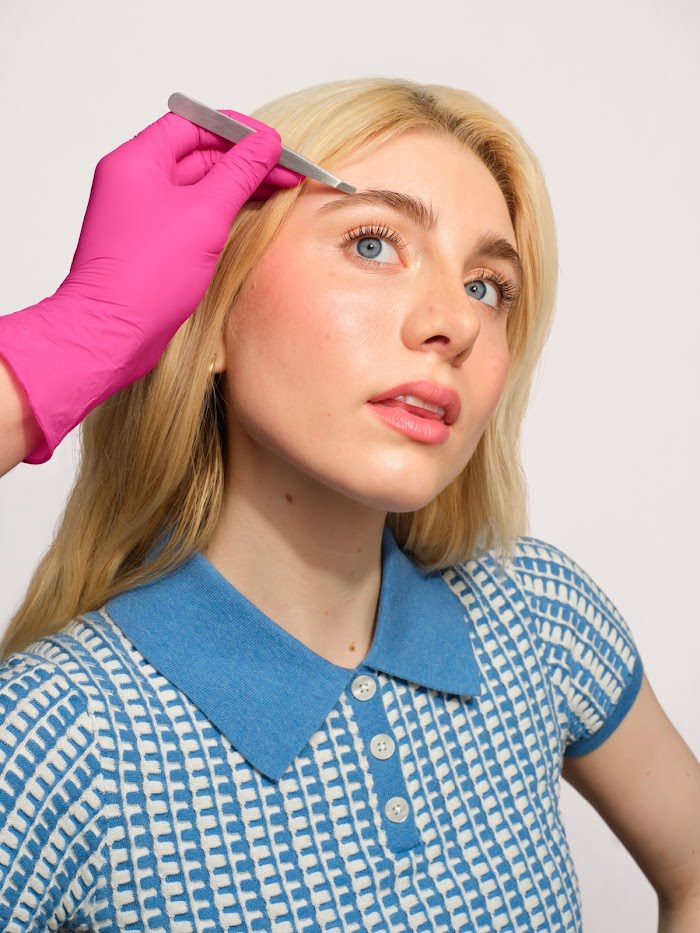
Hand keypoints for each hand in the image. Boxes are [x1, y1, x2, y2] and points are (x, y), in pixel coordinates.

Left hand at [60, 107, 303, 374]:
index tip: (272, 142)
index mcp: (136, 161)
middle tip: (287, 171)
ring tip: (277, 191)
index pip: (191, 125)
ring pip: (197, 187)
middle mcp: (134, 182)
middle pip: (197, 155)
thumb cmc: (145, 276)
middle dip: (245, 161)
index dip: (235, 129)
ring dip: (237, 187)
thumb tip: (266, 143)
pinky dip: (221, 212)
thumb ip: (239, 173)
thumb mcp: (204, 214)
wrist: (112, 333)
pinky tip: (249, 216)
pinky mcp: (151, 245)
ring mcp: (142, 215)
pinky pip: (191, 216)